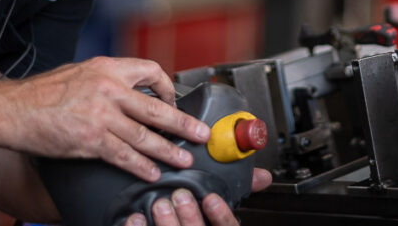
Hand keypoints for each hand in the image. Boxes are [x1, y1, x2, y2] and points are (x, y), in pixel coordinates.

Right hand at [5, 56, 211, 180]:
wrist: (12, 110)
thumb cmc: (40, 93)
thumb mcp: (79, 72)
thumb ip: (105, 80)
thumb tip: (127, 91)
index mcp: (107, 68)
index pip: (150, 71)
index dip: (167, 87)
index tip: (173, 100)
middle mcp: (108, 89)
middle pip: (157, 108)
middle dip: (183, 124)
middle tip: (200, 133)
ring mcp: (101, 116)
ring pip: (145, 136)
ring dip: (168, 150)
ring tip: (183, 159)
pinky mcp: (91, 140)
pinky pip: (124, 156)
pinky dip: (141, 166)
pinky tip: (152, 172)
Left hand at [124, 168, 271, 225]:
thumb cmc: (201, 224)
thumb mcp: (222, 215)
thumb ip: (241, 194)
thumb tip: (262, 176)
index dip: (221, 216)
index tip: (211, 198)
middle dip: (189, 216)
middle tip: (180, 195)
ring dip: (166, 223)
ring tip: (160, 203)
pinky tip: (135, 218)